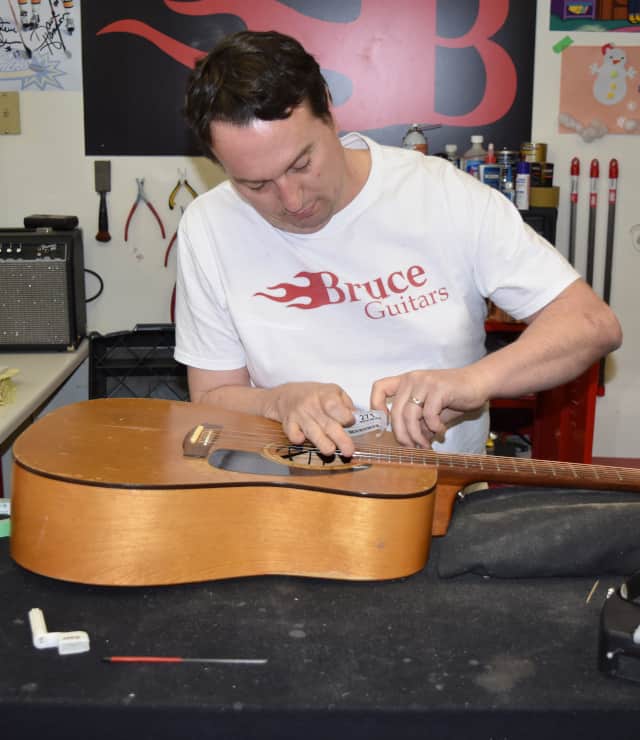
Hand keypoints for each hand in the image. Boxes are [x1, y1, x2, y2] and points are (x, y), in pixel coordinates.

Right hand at [265, 382, 356, 456]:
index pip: (335, 407)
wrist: (287, 395)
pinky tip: (301, 440)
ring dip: (321, 442)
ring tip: (330, 451)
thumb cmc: (316, 395)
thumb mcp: (334, 391)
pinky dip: (296, 437)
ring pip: (312, 431)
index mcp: (325, 395)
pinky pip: (292, 433)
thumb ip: (346, 404)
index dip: (345, 417)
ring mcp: (299, 415)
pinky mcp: (288, 424)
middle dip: (339, 438)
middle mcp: (311, 404)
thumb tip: (356, 418)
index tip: (351, 422)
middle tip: (349, 451)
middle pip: (327, 423)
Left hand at [370, 368, 487, 447]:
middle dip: (401, 435)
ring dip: (417, 435)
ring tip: (425, 444)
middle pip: (395, 411)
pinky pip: (429, 414)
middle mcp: (412, 379)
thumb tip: (408, 444)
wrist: (478, 383)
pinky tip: (441, 430)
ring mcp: (425, 382)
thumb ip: (417, 423)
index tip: (384, 425)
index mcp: (406, 382)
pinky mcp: (439, 388)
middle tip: (411, 447)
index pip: (379, 388)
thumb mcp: (430, 411)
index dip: (376, 406)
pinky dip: (434, 427)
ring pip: (410, 415)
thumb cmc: (453, 397)